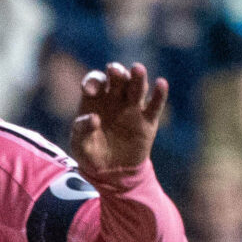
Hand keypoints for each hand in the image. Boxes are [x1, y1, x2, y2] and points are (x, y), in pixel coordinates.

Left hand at [69, 62, 168, 183]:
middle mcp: (115, 98)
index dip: (93, 82)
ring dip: (137, 77)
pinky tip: (161, 84)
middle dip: (116, 72)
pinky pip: (155, 105)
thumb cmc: (90, 154)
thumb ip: (82, 130)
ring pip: (137, 87)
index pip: (95, 82)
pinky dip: (160, 94)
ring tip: (137, 69)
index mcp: (96, 99)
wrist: (110, 173)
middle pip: (118, 79)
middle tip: (114, 71)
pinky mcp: (148, 120)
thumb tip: (93, 118)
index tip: (90, 90)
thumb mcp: (80, 145)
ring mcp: (133, 107)